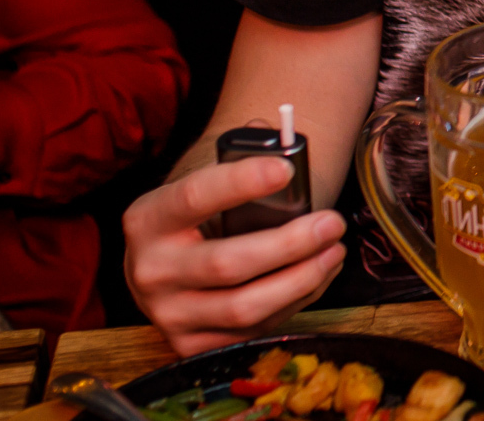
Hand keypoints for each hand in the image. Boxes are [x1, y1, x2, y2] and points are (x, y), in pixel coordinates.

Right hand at [124, 157, 346, 354]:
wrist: (169, 259)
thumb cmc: (202, 213)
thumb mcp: (207, 180)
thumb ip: (243, 156)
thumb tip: (287, 140)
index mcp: (148, 218)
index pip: (194, 197)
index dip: (241, 182)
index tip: (286, 169)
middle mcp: (148, 270)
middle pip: (227, 264)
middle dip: (290, 244)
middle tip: (333, 223)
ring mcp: (166, 313)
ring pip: (243, 307)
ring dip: (301, 279)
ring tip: (335, 251)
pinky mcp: (188, 343)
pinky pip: (251, 330)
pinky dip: (294, 303)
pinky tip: (317, 276)